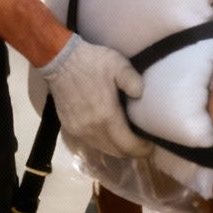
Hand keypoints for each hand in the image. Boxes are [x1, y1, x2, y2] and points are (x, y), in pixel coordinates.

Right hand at [37, 35, 152, 158]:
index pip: (128, 145)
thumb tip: (141, 96)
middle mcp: (92, 130)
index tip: (151, 145)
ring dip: (117, 148)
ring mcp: (79, 130)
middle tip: (143, 144)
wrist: (60, 60)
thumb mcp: (119, 65)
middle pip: (117, 152)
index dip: (142, 149)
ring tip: (129, 140)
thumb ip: (133, 81)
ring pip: (104, 149)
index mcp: (107, 117)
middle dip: (132, 151)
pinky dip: (104, 143)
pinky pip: (91, 142)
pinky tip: (110, 134)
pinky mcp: (69, 128)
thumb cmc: (92, 62)